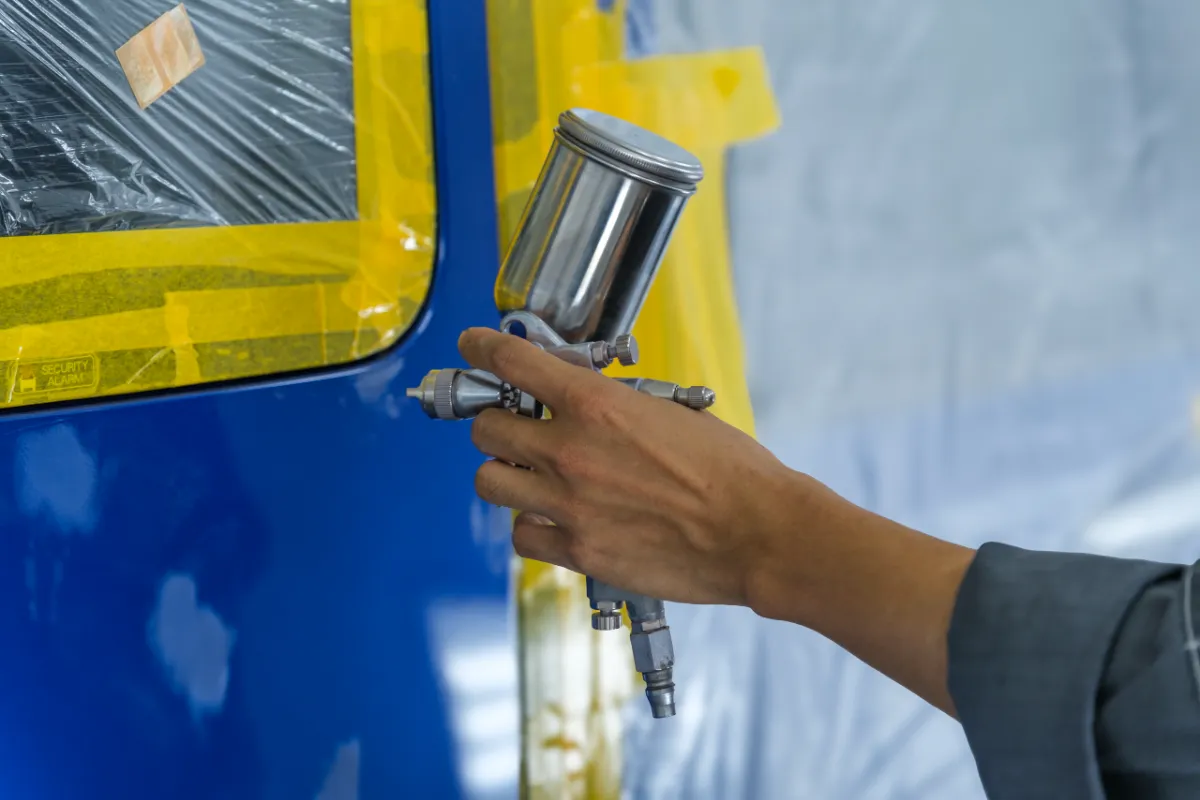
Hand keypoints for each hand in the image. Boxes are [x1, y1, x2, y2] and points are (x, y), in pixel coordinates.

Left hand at [458, 327, 797, 606]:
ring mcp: (569, 503)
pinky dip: (531, 525)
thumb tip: (586, 402)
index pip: (513, 362)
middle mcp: (570, 451)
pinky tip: (554, 519)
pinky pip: (522, 534)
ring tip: (530, 475)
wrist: (756, 531)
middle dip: (497, 423)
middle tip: (515, 426)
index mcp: (597, 405)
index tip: (473, 347)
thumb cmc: (729, 470)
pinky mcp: (579, 549)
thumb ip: (617, 405)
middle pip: (486, 428)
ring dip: (504, 472)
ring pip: (490, 481)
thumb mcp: (671, 411)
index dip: (483, 349)